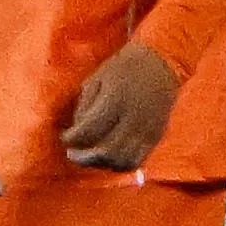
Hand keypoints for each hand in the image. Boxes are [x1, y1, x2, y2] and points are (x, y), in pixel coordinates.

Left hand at [61, 41, 181, 169]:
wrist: (161, 61)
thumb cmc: (123, 67)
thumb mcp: (96, 78)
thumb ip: (84, 105)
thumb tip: (76, 131)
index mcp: (115, 100)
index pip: (89, 130)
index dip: (72, 138)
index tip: (64, 137)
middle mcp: (133, 118)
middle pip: (106, 151)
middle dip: (84, 157)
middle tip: (72, 153)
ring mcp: (148, 129)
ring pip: (123, 160)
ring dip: (102, 163)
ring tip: (90, 156)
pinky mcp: (157, 135)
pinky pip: (138, 159)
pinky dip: (120, 163)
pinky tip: (108, 157)